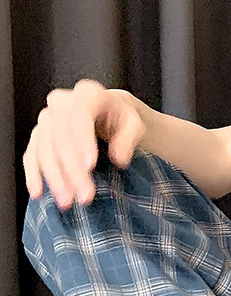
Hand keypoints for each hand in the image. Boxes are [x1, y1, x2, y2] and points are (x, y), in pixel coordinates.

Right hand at [22, 78, 145, 208]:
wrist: (108, 114)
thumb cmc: (122, 119)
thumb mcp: (134, 124)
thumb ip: (128, 139)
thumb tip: (120, 158)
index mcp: (88, 94)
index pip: (79, 117)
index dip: (82, 142)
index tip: (89, 167)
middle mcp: (62, 103)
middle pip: (61, 138)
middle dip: (71, 170)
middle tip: (84, 195)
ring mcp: (47, 119)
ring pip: (44, 150)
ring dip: (54, 178)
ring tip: (67, 201)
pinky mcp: (39, 134)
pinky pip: (32, 154)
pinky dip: (34, 174)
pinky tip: (39, 192)